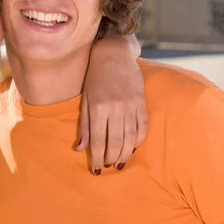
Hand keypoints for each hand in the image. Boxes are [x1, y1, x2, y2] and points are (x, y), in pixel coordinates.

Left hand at [77, 35, 147, 173]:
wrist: (114, 54)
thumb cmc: (95, 77)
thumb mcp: (85, 99)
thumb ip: (84, 124)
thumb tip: (80, 148)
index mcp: (98, 107)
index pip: (98, 140)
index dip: (97, 158)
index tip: (95, 169)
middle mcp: (115, 107)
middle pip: (116, 142)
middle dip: (111, 159)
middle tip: (108, 166)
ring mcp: (130, 105)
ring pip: (131, 138)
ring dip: (125, 154)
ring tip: (120, 162)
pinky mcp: (141, 101)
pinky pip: (143, 126)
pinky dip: (139, 140)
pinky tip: (133, 147)